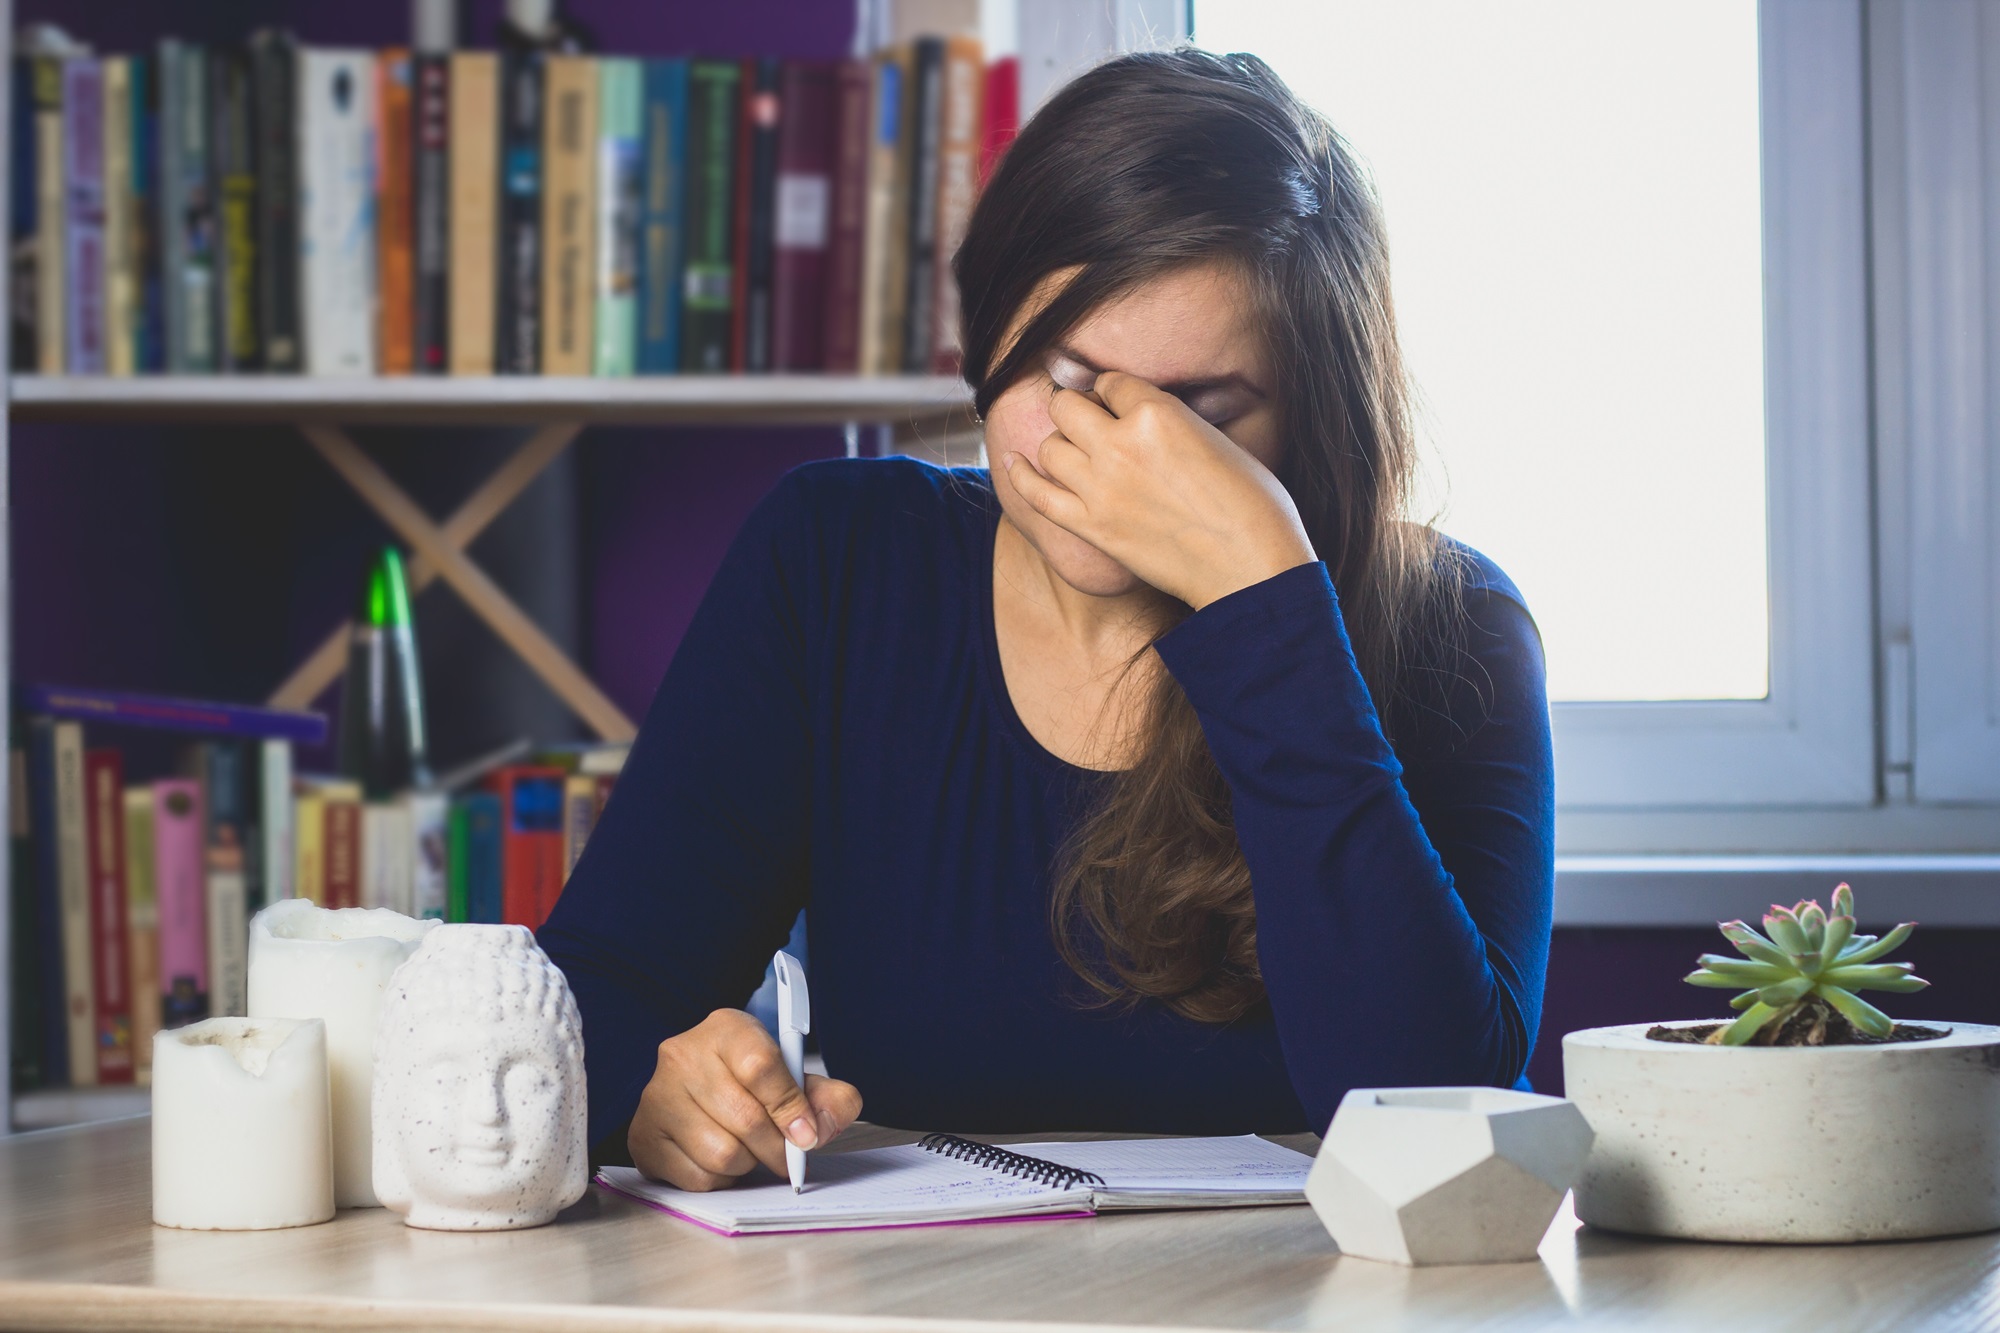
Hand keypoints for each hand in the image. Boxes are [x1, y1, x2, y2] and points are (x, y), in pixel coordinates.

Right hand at [628, 1008, 862, 1190]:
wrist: (697, 1086)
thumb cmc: (751, 1081)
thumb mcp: (794, 1074)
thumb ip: (826, 1097)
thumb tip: (822, 1128)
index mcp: (726, 1029)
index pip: (761, 1066)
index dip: (792, 1107)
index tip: (807, 1134)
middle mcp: (683, 1056)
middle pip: (745, 1118)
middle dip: (776, 1146)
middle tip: (787, 1153)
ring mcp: (657, 1097)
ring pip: (722, 1153)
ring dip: (748, 1162)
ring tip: (749, 1148)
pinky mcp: (644, 1137)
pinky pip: (697, 1178)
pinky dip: (721, 1178)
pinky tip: (721, 1158)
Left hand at [1001, 371, 1316, 609]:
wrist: (1249, 567)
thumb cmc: (1251, 503)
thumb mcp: (1216, 438)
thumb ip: (1171, 420)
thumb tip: (1141, 413)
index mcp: (1157, 414)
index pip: (1110, 381)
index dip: (1114, 392)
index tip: (1118, 404)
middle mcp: (1120, 445)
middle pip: (1066, 406)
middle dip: (1078, 410)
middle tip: (1094, 424)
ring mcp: (1100, 488)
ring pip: (1050, 446)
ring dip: (1062, 446)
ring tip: (1079, 454)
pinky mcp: (1091, 527)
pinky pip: (1036, 493)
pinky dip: (1022, 475)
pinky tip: (1015, 464)